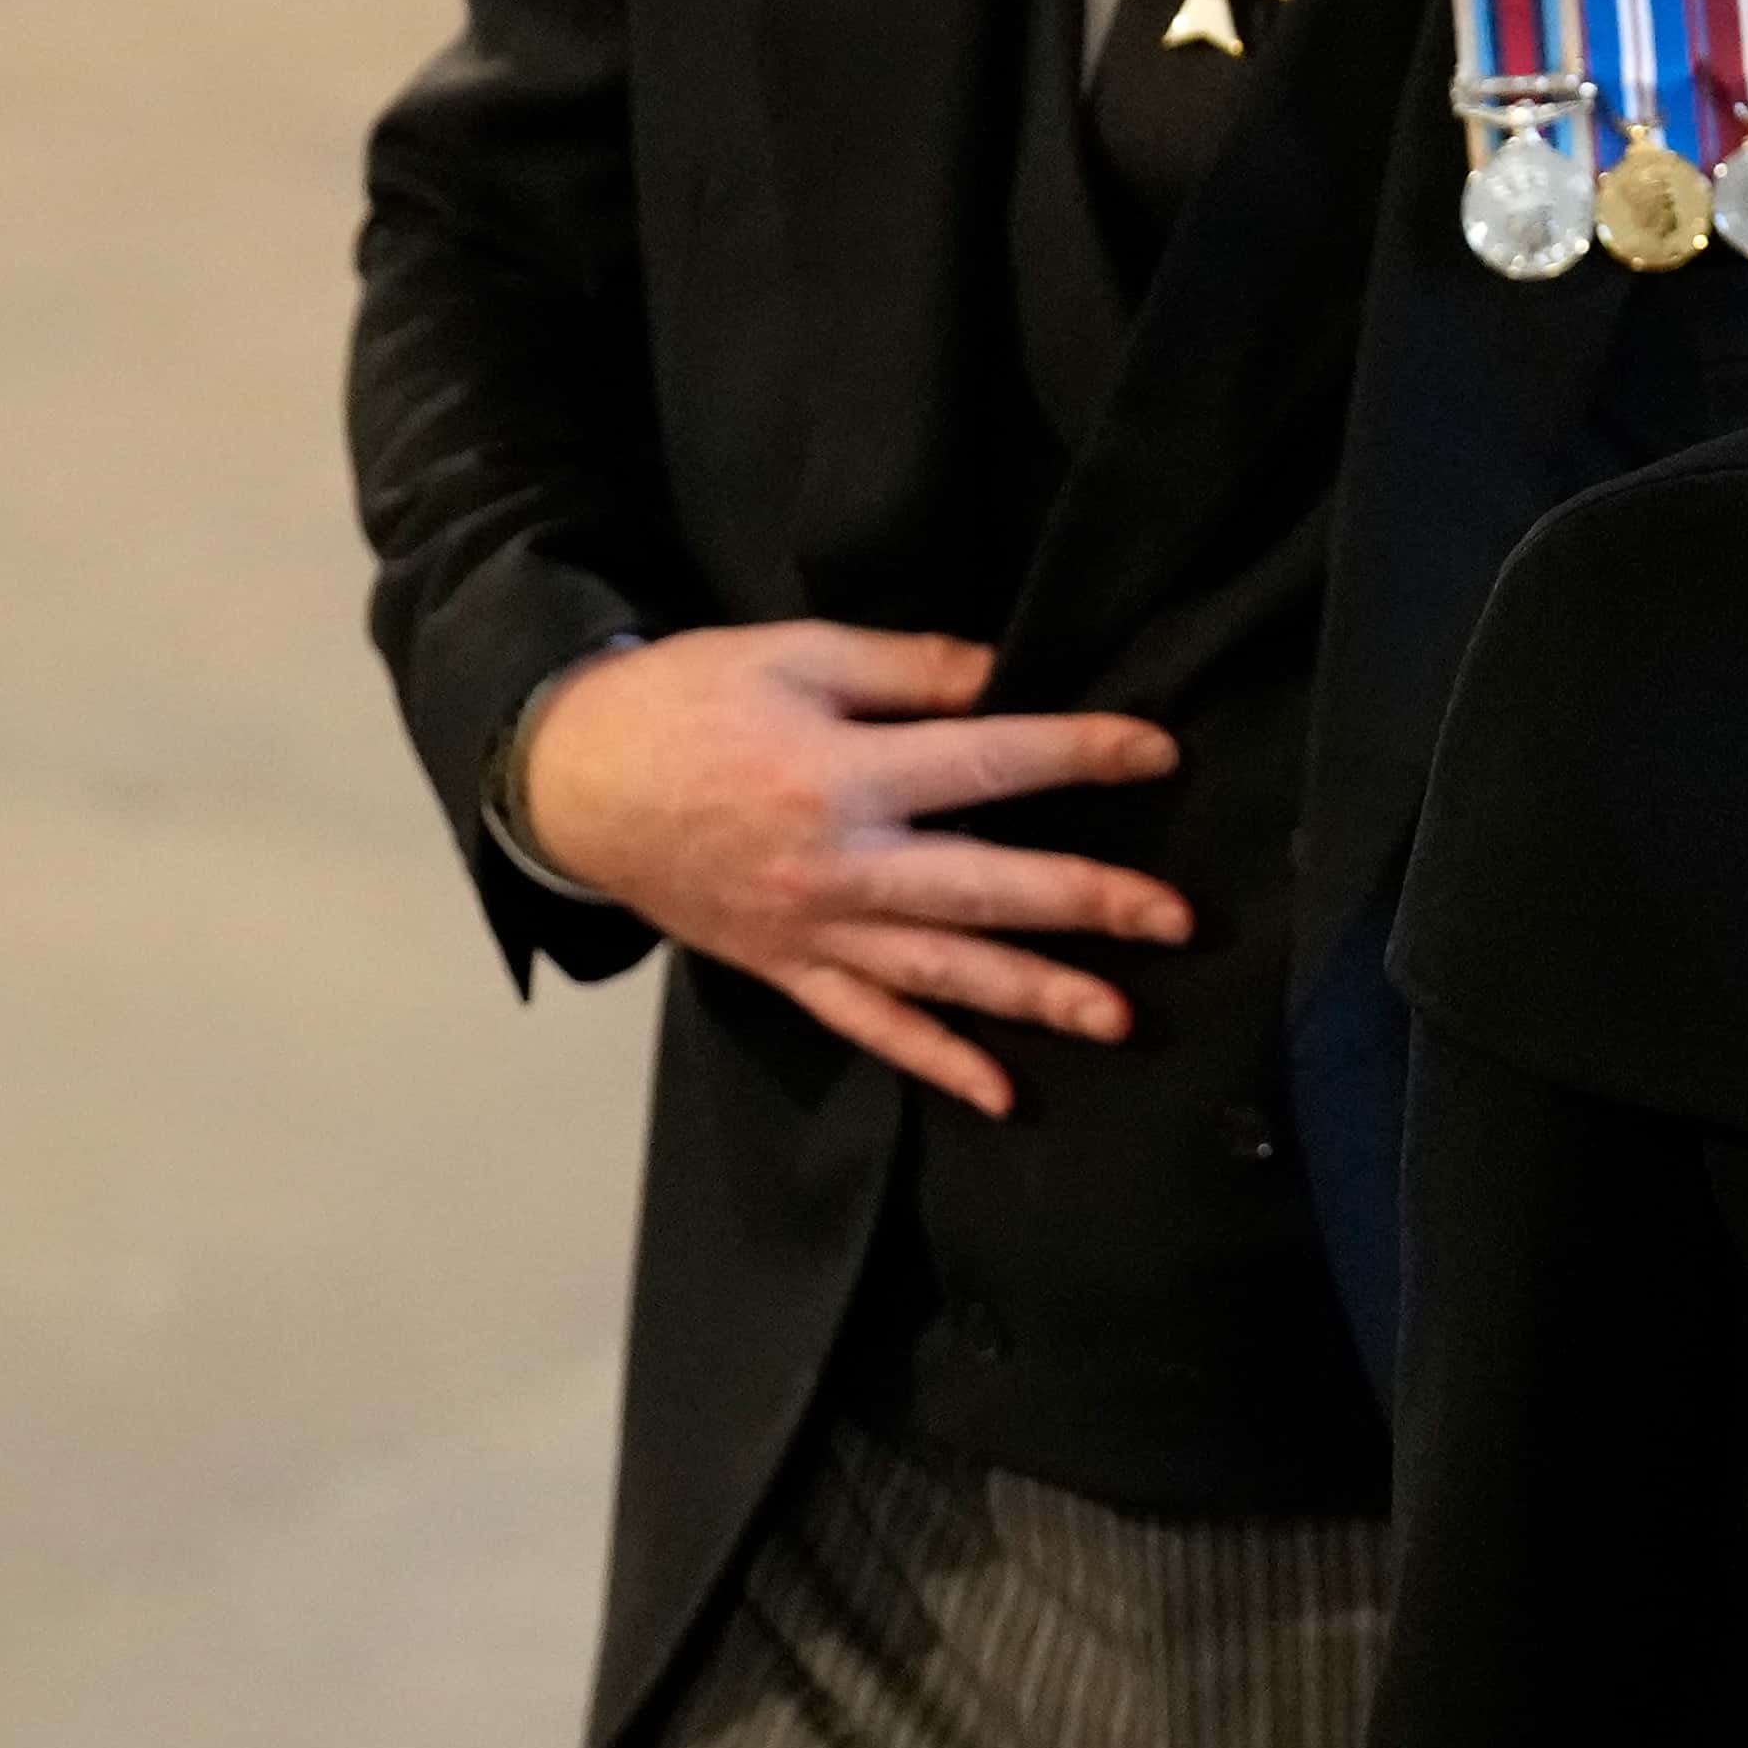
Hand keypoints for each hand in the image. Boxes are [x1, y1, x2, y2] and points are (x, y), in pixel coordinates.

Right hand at [517, 622, 1187, 1117]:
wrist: (570, 782)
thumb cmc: (684, 702)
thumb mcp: (792, 654)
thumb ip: (906, 669)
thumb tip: (1005, 675)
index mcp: (843, 772)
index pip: (987, 762)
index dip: (1079, 754)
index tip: (1159, 752)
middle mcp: (840, 865)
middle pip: (984, 887)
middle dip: (1087, 902)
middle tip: (1177, 919)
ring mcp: (815, 930)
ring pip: (942, 972)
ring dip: (1034, 996)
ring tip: (1120, 1017)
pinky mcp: (789, 971)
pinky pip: (871, 1026)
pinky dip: (935, 1062)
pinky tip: (1000, 1093)